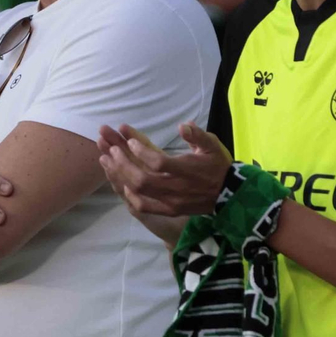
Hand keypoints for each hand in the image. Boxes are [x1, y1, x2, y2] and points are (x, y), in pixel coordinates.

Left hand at [97, 122, 232, 219]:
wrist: (228, 193)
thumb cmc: (217, 165)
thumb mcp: (212, 145)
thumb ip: (197, 135)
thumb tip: (183, 126)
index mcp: (186, 170)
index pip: (158, 163)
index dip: (141, 151)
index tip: (130, 141)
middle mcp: (176, 188)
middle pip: (142, 179)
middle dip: (123, 164)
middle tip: (111, 150)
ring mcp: (171, 202)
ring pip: (139, 192)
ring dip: (120, 176)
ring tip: (107, 161)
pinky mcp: (169, 210)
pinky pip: (144, 207)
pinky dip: (130, 196)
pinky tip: (122, 184)